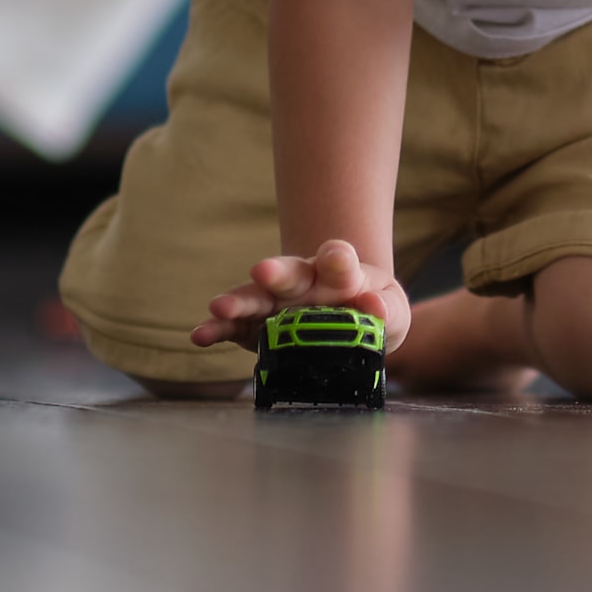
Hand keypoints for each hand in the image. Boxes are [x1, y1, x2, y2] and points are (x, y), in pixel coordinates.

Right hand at [190, 237, 413, 351]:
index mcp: (339, 275)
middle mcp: (302, 283)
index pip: (339, 260)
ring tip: (220, 306)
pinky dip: (216, 329)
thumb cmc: (371, 312)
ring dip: (238, 300)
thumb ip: (388, 311)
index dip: (338, 258)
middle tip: (263, 270)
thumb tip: (373, 305)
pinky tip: (200, 335)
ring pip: (254, 297)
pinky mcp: (254, 327)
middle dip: (276, 272)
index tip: (337, 256)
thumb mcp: (391, 312)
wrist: (348, 322)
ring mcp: (274, 303)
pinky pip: (232, 327)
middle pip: (288, 273)